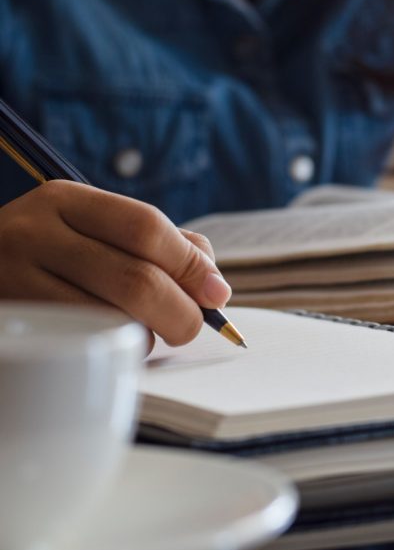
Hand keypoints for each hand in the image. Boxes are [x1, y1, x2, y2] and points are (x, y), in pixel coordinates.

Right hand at [0, 181, 230, 345]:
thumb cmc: (56, 255)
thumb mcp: (96, 230)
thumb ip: (161, 245)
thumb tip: (214, 286)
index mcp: (65, 199)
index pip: (145, 227)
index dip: (191, 265)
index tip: (217, 294)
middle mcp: (33, 233)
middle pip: (136, 279)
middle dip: (181, 311)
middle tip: (192, 326)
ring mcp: (11, 280)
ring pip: (112, 320)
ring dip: (148, 335)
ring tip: (147, 331)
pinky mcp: (9, 323)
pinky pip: (83, 346)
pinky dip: (116, 350)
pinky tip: (114, 342)